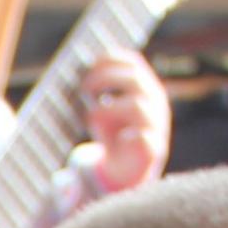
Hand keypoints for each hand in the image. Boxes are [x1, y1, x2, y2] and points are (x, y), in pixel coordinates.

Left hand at [82, 53, 170, 192]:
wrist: (129, 169)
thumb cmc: (114, 132)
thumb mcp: (103, 109)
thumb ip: (95, 92)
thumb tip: (71, 75)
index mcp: (145, 88)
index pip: (133, 63)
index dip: (111, 58)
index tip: (89, 63)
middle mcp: (154, 102)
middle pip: (134, 78)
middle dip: (105, 77)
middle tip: (84, 87)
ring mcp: (156, 124)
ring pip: (137, 105)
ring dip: (108, 107)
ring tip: (92, 117)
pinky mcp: (153, 149)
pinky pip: (147, 139)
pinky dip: (133, 136)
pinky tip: (122, 137)